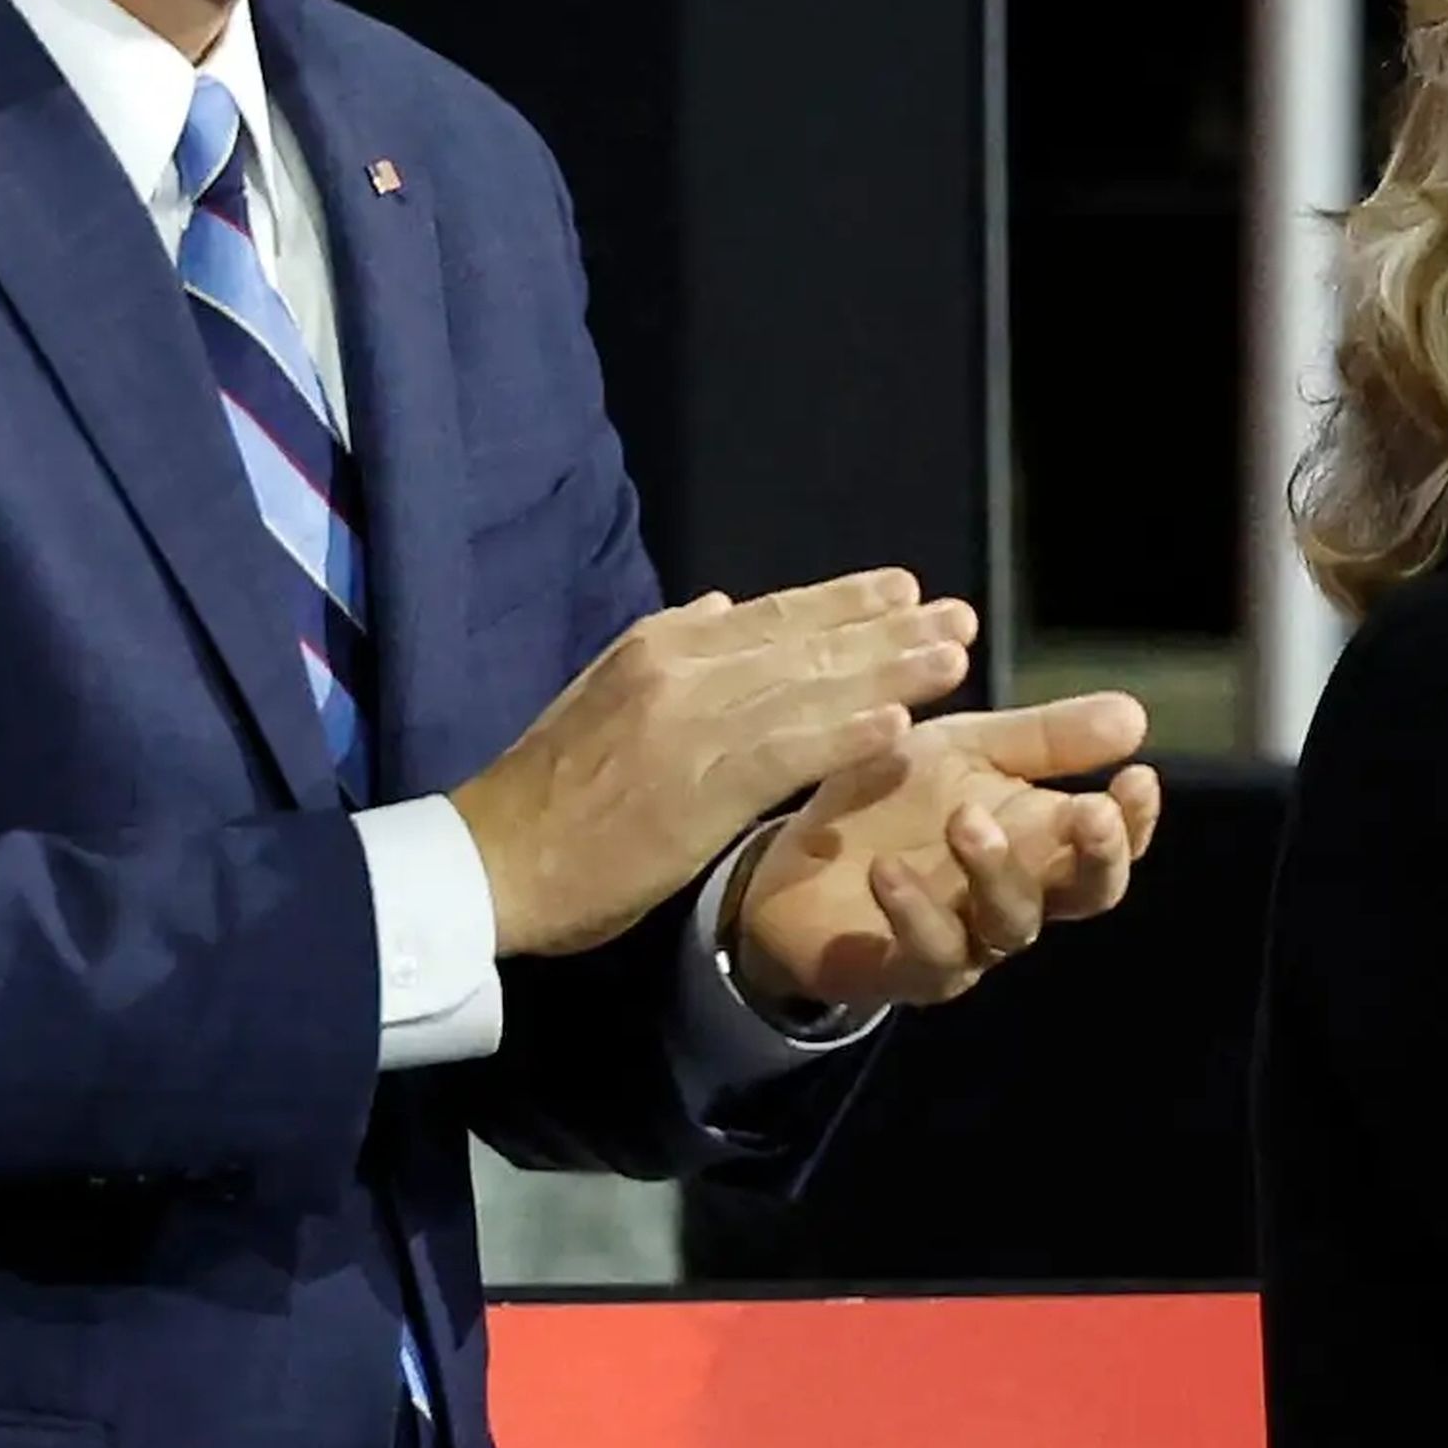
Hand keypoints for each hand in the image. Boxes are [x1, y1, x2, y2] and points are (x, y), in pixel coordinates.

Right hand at [449, 569, 975, 955]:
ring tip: (953, 657)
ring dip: (891, 672)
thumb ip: (668, 650)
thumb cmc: (548, 790)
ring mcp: (692, 725)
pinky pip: (788, 756)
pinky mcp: (698, 788)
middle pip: (806, 641)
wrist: (490, 858)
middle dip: (889, 628)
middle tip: (958, 614)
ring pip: (810, 689)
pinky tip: (900, 726)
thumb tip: (718, 607)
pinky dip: (845, 737)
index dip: (844, 601)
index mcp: (660, 647)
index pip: (771, 614)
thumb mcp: (600, 691)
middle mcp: (682, 669)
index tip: (905, 589)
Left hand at [734, 694, 1162, 1012]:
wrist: (795, 859)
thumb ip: (1043, 738)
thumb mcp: (967, 750)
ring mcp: (970, 941)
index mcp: (1044, 840)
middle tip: (1091, 813)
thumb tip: (1136, 715)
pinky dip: (915, 911)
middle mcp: (1021, 896)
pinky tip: (890, 871)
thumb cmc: (898, 803)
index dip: (1135, 819)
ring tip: (967, 820)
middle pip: (1087, 894)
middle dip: (1097, 857)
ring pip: (1012, 922)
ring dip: (997, 871)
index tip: (1138, 775)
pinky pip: (931, 952)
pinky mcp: (911, 973)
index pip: (1113, 841)